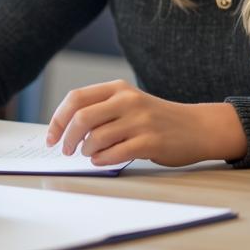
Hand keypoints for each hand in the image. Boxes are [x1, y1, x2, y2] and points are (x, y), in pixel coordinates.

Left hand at [45, 81, 246, 166]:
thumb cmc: (157, 119)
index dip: (57, 120)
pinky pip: (116, 153)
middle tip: (66, 150)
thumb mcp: (129, 104)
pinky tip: (101, 161)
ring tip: (90, 155)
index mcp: (117, 88)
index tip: (51, 137)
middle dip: (67, 138)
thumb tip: (65, 130)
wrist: (198, 127)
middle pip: (81, 118)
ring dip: (86, 151)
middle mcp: (127, 100)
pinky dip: (102, 160)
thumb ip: (101, 110)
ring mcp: (140, 120)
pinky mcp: (151, 141)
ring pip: (96, 137)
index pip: (75, 99)